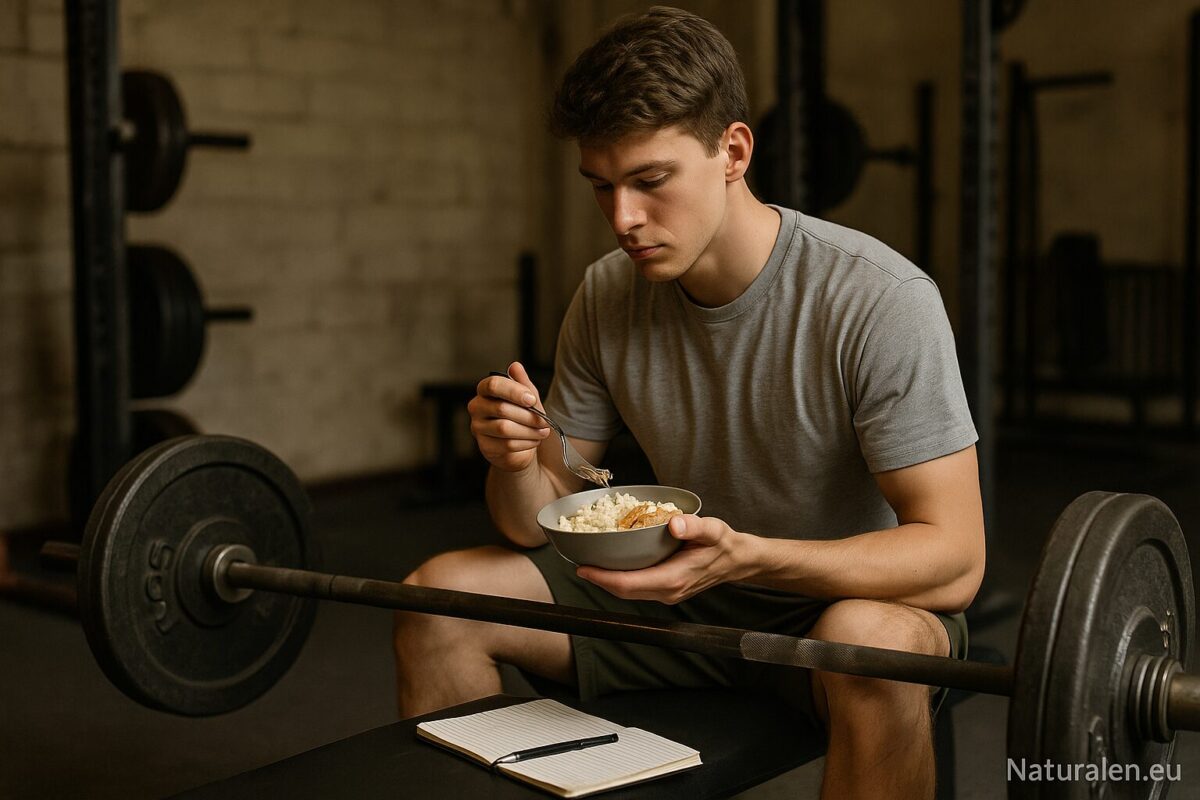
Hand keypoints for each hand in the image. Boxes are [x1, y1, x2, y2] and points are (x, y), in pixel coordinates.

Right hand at [467, 361, 550, 471]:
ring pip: (504, 428)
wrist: (519, 445)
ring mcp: (478, 428)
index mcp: (485, 390)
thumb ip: (522, 383)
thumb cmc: (522, 417)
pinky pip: (506, 444)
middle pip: (501, 408)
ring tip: (543, 431)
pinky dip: (525, 443)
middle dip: (528, 416)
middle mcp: (477, 407)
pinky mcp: (485, 446)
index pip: (493, 385)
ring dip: (529, 431)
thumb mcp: (527, 398)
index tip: (531, 399)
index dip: (513, 391)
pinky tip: (534, 440)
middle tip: (544, 421)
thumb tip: (515, 366)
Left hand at [576, 515, 748, 603]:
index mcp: (673, 579)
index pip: (629, 584)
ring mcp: (666, 593)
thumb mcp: (713, 530)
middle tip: (578, 563)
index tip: (582, 568)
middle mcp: (667, 591)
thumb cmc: (724, 544)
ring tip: (590, 563)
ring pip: (629, 591)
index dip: (603, 578)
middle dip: (599, 580)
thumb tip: (676, 524)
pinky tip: (613, 565)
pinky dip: (621, 579)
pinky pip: (637, 587)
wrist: (737, 561)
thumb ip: (694, 527)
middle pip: (623, 591)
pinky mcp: (666, 589)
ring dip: (608, 580)